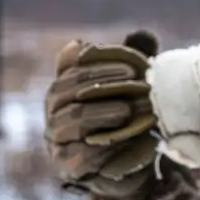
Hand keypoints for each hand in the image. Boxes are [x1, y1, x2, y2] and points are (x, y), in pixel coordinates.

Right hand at [44, 31, 159, 199]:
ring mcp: (57, 139)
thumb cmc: (126, 120)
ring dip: (101, 113)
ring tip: (127, 111)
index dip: (98, 62)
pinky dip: (102, 146)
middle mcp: (54, 110)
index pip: (71, 66)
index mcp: (64, 86)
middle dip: (102, 82)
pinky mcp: (67, 165)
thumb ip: (133, 61)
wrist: (128, 166)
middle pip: (68, 90)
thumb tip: (144, 34)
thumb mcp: (131, 88)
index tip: (131, 66)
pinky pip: (80, 154)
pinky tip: (124, 139)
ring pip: (73, 119)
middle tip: (135, 81)